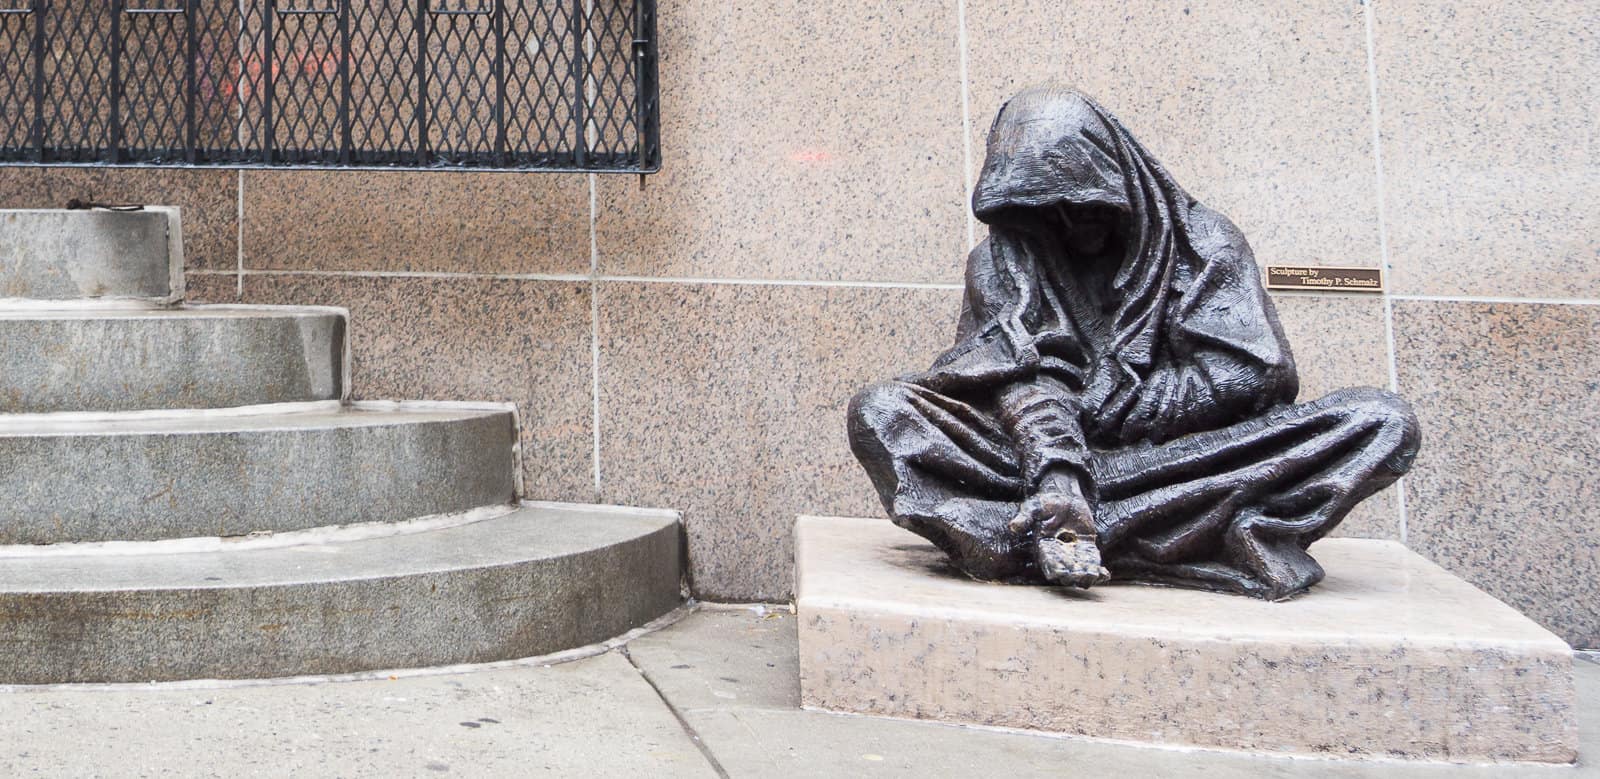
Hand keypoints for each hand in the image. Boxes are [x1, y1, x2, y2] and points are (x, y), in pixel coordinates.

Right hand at [1009, 469, 1109, 587]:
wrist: (1064, 496)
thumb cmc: (1047, 502)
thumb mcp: (1034, 507)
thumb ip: (1025, 517)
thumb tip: (1012, 526)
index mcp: (1044, 547)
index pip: (1049, 561)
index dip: (1055, 567)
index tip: (1062, 571)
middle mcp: (1059, 554)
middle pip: (1065, 570)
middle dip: (1072, 575)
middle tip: (1080, 576)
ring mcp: (1074, 552)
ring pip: (1080, 569)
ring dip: (1086, 575)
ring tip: (1093, 576)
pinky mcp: (1087, 548)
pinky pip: (1092, 562)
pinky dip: (1098, 570)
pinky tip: (1105, 575)